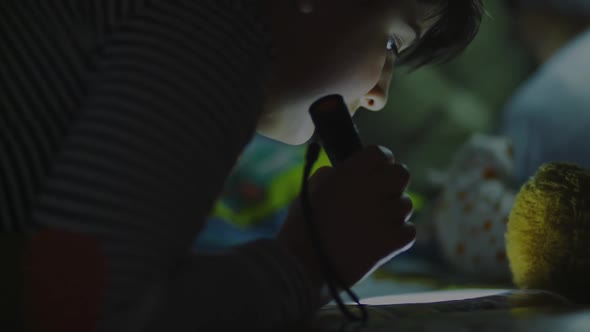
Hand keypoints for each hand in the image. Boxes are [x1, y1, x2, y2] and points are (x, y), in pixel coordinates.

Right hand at [277, 146, 415, 304]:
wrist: (305, 265)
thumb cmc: (303, 228)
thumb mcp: (309, 191)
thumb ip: (328, 175)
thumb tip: (337, 170)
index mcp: (351, 173)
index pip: (380, 153)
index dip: (381, 161)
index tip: (375, 171)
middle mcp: (372, 189)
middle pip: (402, 174)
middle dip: (393, 183)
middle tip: (381, 195)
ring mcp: (385, 215)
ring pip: (406, 205)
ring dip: (393, 213)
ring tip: (372, 225)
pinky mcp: (392, 241)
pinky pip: (409, 231)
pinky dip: (399, 236)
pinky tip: (381, 240)